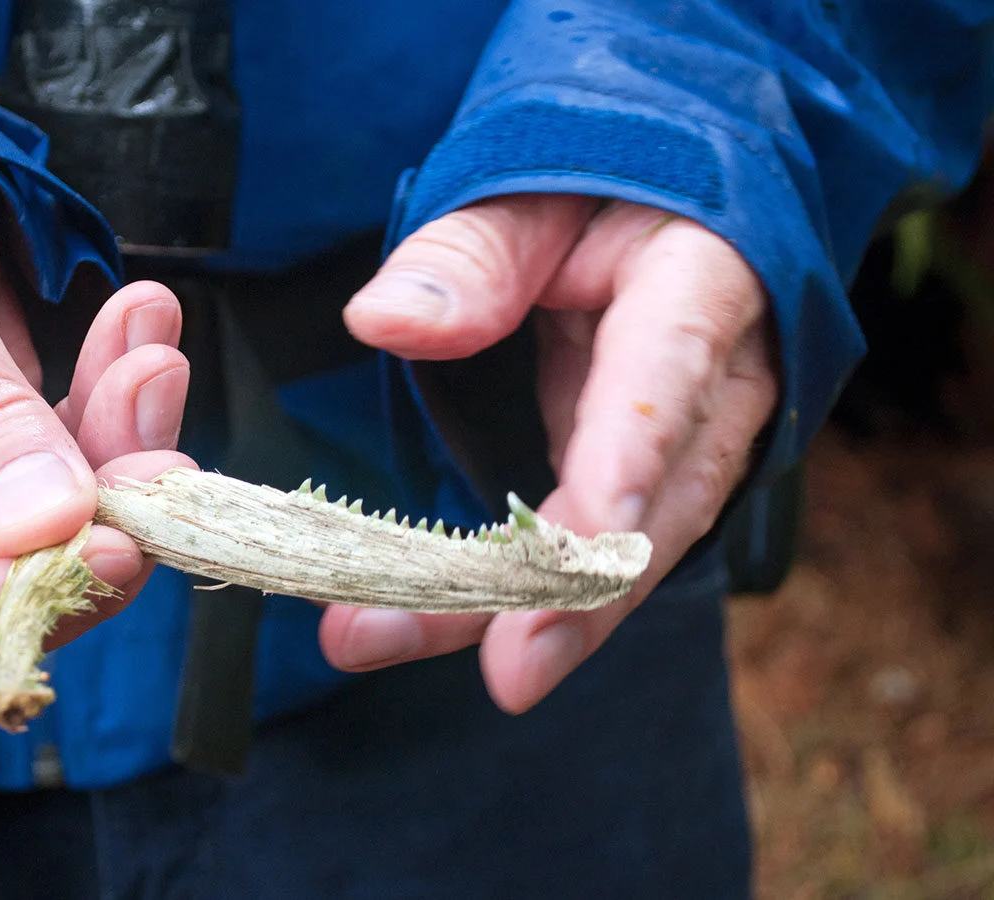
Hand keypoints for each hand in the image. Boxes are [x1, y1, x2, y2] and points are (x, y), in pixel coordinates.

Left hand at [319, 195, 777, 711]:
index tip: (594, 534)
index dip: (633, 458)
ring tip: (377, 637)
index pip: (671, 374)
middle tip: (506, 670)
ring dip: (516, 616)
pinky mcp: (648, 482)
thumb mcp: (530, 191)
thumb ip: (467, 256)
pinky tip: (413, 621)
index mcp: (702, 283)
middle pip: (658, 505)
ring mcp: (691, 443)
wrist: (670, 208)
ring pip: (625, 554)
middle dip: (575, 595)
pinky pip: (591, 554)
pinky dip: (508, 598)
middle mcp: (720, 383)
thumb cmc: (599, 188)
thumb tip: (381, 321)